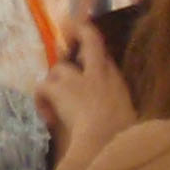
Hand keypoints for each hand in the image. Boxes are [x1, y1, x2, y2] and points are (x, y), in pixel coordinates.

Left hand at [34, 27, 135, 156]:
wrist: (106, 140)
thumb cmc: (122, 135)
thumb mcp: (129, 118)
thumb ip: (120, 108)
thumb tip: (119, 115)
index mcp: (116, 81)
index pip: (105, 56)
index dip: (95, 49)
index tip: (88, 46)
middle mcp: (98, 72)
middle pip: (90, 40)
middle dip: (80, 32)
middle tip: (70, 29)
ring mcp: (76, 78)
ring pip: (59, 68)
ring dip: (55, 82)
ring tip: (53, 102)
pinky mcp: (58, 89)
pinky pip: (42, 86)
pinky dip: (41, 100)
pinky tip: (47, 116)